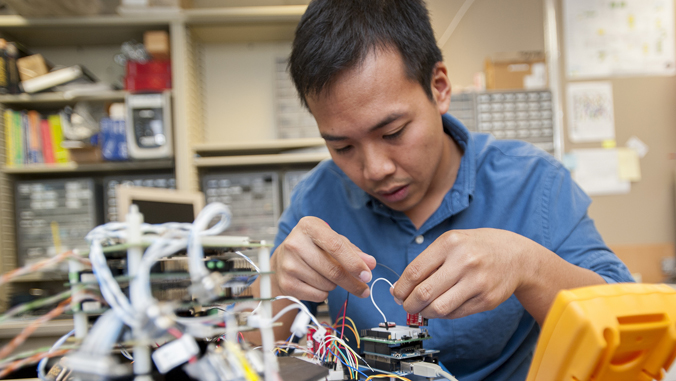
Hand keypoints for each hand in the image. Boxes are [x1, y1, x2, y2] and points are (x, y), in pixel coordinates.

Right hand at [271, 216, 376, 301]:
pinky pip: (317, 295)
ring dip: (335, 285)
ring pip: (327, 284)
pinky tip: (317, 282)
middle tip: (364, 289)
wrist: (284, 258)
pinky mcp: (286, 283)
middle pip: (333, 270)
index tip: (367, 276)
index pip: (335, 246)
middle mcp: (295, 243)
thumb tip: (370, 264)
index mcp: (309, 226)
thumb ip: (353, 252)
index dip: (353, 263)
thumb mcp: (333, 240)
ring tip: (327, 275)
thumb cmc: (313, 247)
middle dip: (352, 283)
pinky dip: (324, 293)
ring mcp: (288, 264)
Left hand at [391, 228, 534, 318]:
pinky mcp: (486, 300)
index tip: (397, 294)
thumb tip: (398, 288)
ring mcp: (477, 282)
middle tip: (407, 306)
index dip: (401, 288)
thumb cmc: (475, 248)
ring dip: (424, 313)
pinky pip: (455, 314)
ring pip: (438, 308)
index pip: (415, 272)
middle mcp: (464, 261)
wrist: (516, 256)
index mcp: (450, 243)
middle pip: (424, 293)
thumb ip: (425, 263)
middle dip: (409, 304)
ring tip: (422, 309)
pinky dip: (443, 314)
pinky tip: (442, 306)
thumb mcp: (451, 243)